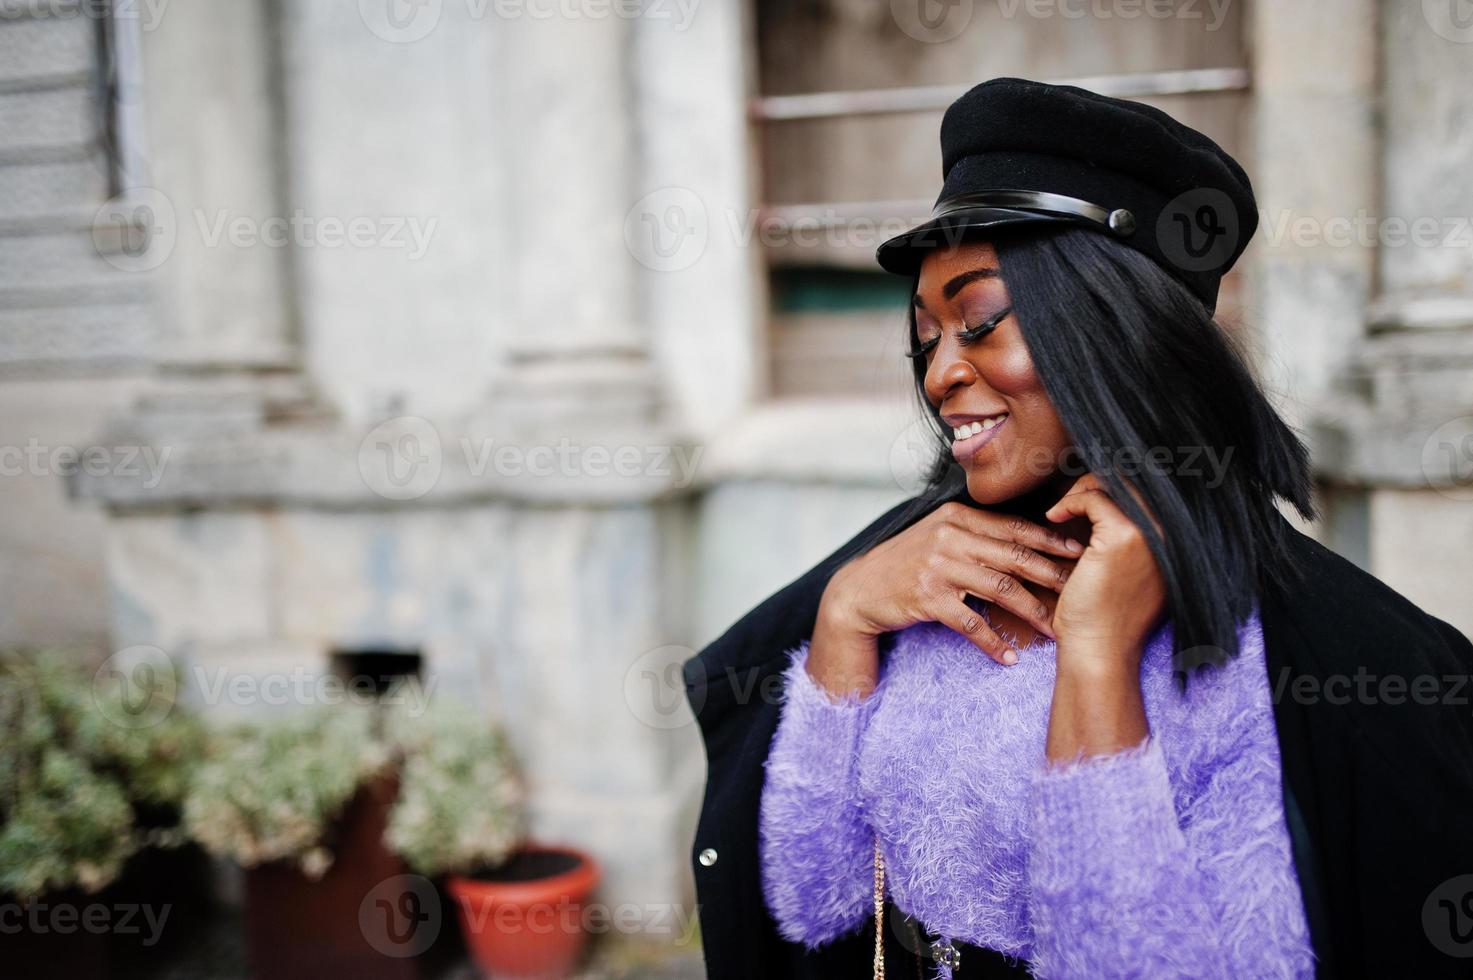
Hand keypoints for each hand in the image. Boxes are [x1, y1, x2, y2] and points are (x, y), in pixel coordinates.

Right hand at [808, 501, 1082, 697]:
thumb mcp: (937, 536)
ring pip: (1000, 588)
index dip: (1051, 540)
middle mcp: (949, 536)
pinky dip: (993, 642)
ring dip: (1032, 612)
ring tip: (1054, 629)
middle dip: (1053, 574)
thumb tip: (1025, 541)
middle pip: (1015, 556)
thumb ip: (974, 534)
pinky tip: (1009, 656)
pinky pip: (971, 622)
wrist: (858, 590)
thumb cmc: (904, 564)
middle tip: (1081, 591)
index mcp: (957, 517)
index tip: (1079, 552)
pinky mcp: (927, 597)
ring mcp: (937, 566)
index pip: (1014, 527)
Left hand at [1044, 472, 1166, 671]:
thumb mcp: (1127, 573)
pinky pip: (1094, 498)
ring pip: (1114, 485)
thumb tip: (1106, 500)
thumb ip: (1130, 540)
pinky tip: (1054, 517)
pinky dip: (1070, 502)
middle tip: (1070, 499)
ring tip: (1061, 511)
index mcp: (1175, 543)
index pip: (1145, 493)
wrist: (1099, 651)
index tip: (1082, 499)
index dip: (1113, 488)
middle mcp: (1171, 534)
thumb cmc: (1105, 617)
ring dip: (1082, 491)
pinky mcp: (1125, 536)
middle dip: (1098, 483)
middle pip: (1133, 483)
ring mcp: (1152, 533)